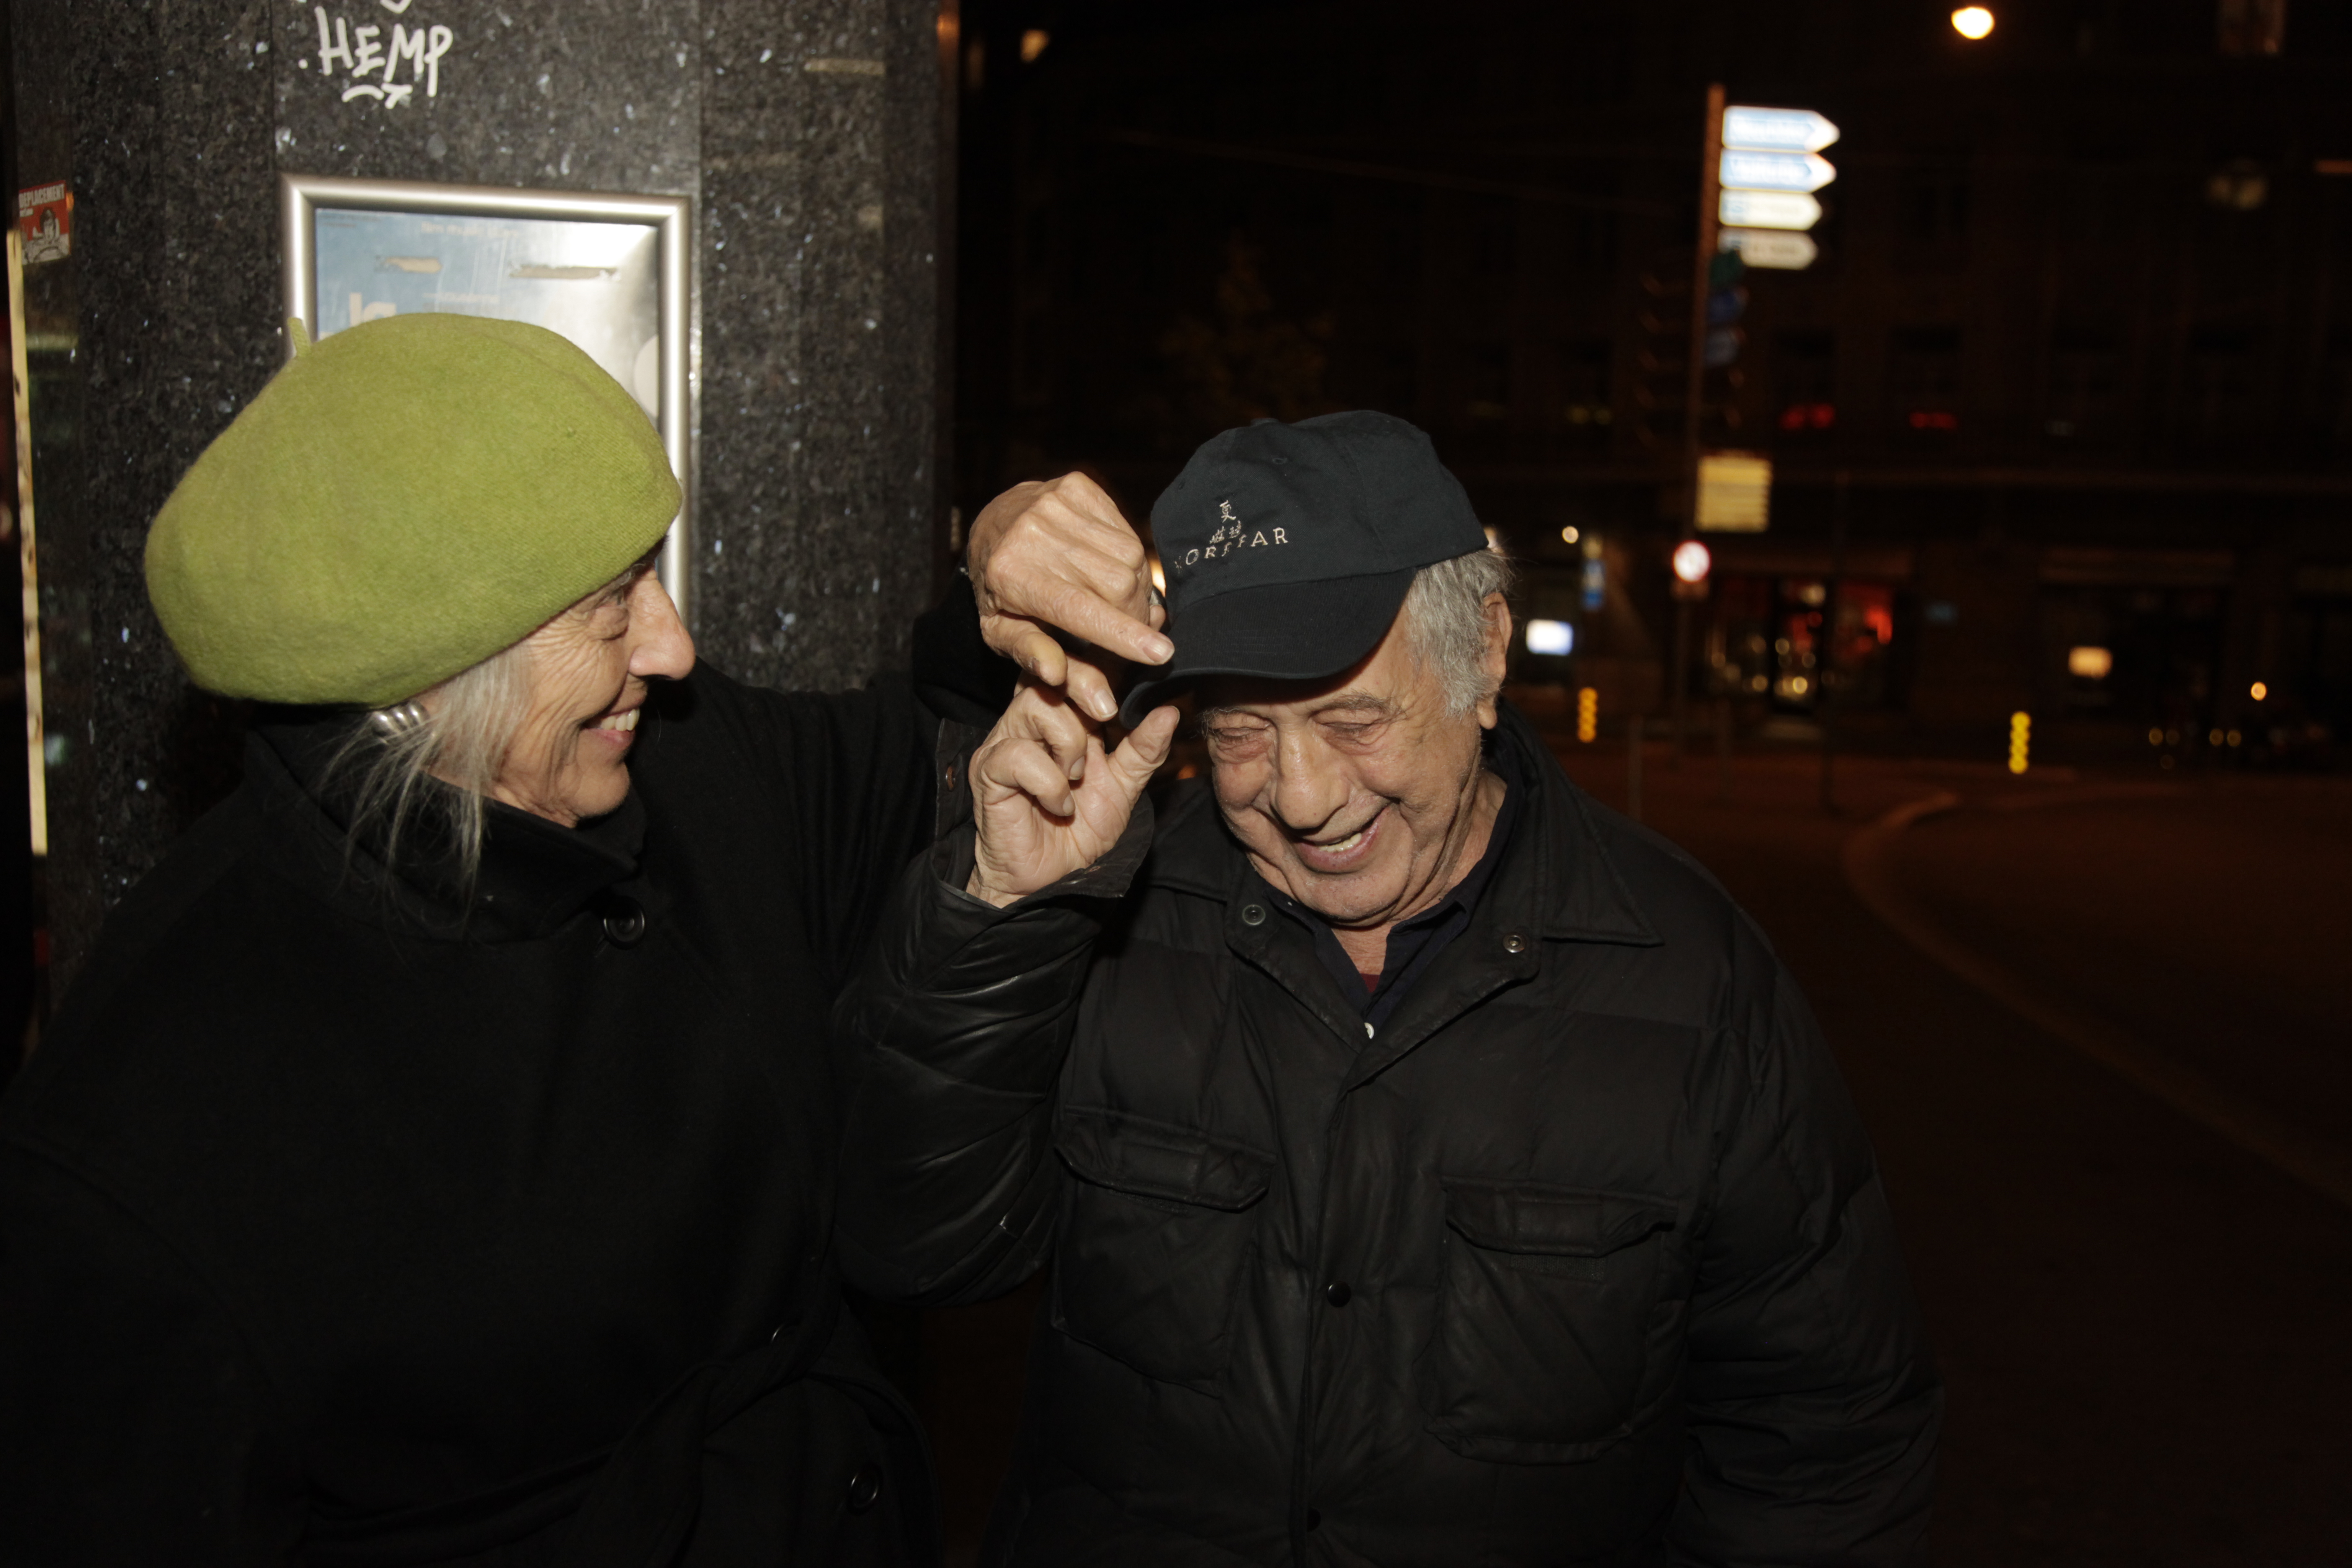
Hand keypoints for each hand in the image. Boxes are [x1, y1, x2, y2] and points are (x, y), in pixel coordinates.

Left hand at [966, 473, 1173, 724]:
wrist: (992, 522)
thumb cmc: (1000, 589)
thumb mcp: (1000, 632)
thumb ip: (1029, 653)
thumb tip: (1055, 674)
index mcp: (1010, 575)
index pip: (1079, 608)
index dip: (1123, 633)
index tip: (1161, 654)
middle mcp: (1032, 533)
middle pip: (1117, 583)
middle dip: (1133, 615)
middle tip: (1128, 632)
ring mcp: (1056, 502)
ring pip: (1130, 556)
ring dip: (1136, 587)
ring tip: (1117, 600)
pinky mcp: (1078, 485)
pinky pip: (1127, 531)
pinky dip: (1129, 559)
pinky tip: (1110, 568)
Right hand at [966, 682, 1179, 907]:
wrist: (1050, 882)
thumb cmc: (1079, 832)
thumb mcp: (1124, 789)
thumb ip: (1143, 750)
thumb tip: (1170, 711)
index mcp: (1062, 716)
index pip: (1075, 666)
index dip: (1101, 660)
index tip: (1132, 662)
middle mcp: (1029, 720)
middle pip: (1053, 671)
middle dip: (1088, 686)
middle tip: (1108, 716)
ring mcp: (1005, 741)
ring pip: (1037, 705)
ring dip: (1069, 744)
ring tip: (1075, 780)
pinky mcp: (988, 769)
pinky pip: (1019, 755)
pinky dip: (1050, 783)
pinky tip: (1059, 806)